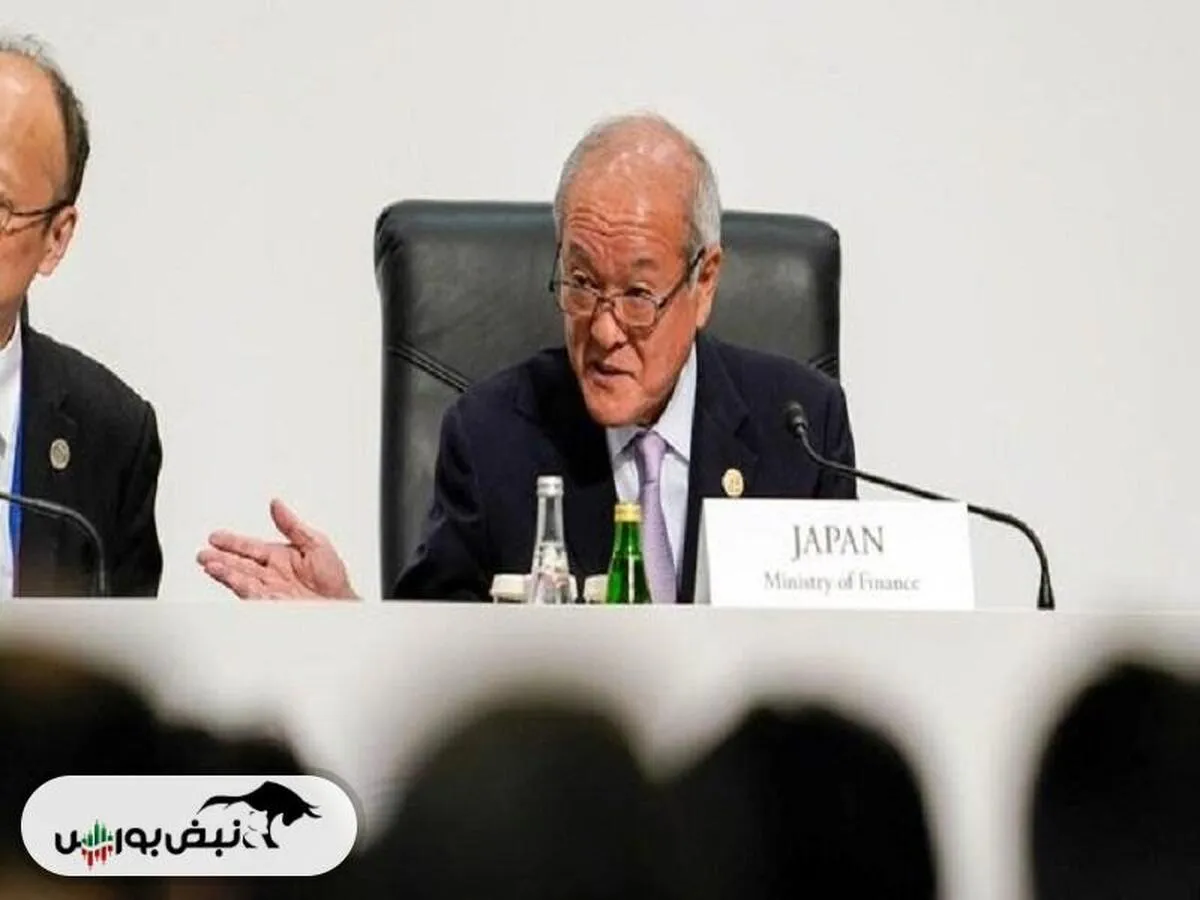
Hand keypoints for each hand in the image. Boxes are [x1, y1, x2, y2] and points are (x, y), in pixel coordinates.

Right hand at [198, 499, 357, 599]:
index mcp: (282, 556)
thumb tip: (277, 504)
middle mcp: (272, 573)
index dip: (233, 541)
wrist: (340, 605)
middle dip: (221, 557)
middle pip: (240, 563)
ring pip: (240, 577)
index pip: (251, 547)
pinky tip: (227, 578)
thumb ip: (293, 525)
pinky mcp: (270, 602)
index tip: (216, 537)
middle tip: (203, 553)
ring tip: (209, 564)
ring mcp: (270, 588)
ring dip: (224, 571)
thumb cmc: (334, 579)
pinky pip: (250, 592)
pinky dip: (237, 585)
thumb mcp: (316, 542)